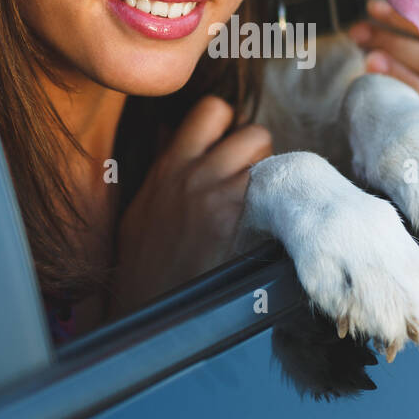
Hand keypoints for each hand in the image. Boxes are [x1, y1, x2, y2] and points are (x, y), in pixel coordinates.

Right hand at [109, 96, 271, 320]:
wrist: (145, 307)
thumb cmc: (142, 262)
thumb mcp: (142, 206)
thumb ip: (163, 166)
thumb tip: (170, 131)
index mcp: (169, 165)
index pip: (212, 110)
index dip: (229, 125)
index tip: (229, 149)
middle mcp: (193, 172)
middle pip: (252, 130)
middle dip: (259, 153)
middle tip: (252, 180)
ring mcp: (216, 193)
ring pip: (267, 155)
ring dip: (272, 175)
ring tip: (260, 202)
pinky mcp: (235, 218)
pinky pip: (271, 190)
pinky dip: (276, 203)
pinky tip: (267, 224)